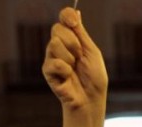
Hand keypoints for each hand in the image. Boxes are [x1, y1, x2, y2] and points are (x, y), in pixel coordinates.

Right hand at [42, 7, 107, 126]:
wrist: (90, 99)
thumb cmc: (94, 78)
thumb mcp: (91, 51)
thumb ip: (81, 33)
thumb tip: (76, 11)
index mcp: (72, 38)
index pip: (63, 18)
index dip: (66, 16)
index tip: (73, 22)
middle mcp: (60, 45)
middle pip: (57, 29)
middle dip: (72, 42)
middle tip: (79, 56)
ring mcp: (52, 57)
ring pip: (54, 44)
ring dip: (69, 57)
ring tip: (74, 68)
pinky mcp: (47, 71)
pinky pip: (53, 62)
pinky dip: (64, 70)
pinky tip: (68, 77)